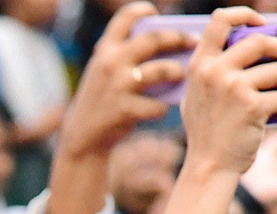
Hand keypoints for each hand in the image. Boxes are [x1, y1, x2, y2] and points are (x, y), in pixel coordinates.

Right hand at [60, 2, 195, 161]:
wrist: (82, 137)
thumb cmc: (102, 102)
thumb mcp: (104, 73)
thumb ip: (126, 57)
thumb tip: (170, 47)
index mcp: (105, 50)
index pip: (126, 16)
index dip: (144, 10)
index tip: (157, 14)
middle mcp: (110, 63)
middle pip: (154, 39)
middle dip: (179, 37)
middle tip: (194, 41)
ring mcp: (118, 86)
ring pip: (161, 71)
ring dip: (177, 71)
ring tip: (181, 74)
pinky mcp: (124, 110)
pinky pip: (156, 105)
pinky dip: (162, 108)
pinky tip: (161, 110)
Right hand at [181, 7, 276, 177]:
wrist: (209, 167)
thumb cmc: (207, 135)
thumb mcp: (197, 97)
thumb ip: (212, 72)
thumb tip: (243, 47)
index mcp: (200, 66)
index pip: (220, 21)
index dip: (245, 15)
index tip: (264, 24)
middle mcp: (214, 73)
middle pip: (259, 41)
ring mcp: (232, 89)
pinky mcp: (251, 106)